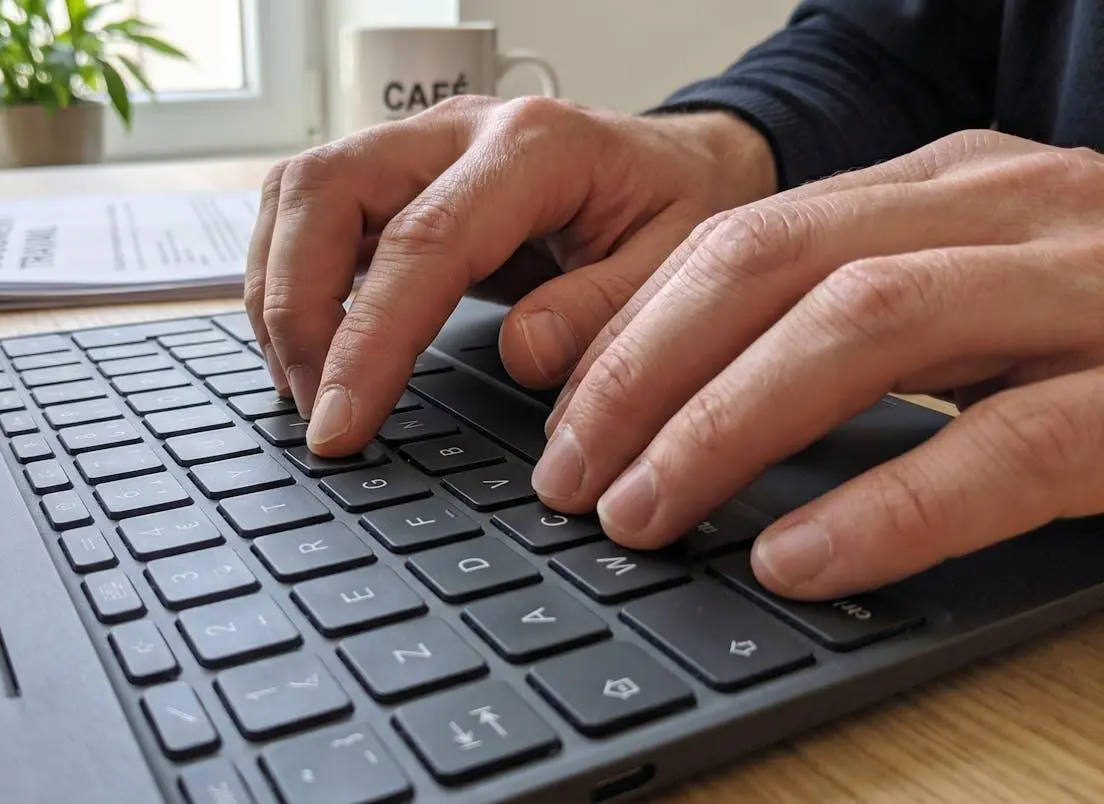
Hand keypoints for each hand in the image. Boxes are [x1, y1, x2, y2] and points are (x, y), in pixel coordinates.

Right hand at [244, 96, 775, 454]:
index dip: (366, 340)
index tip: (339, 424)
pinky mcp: (394, 176)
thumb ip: (608, 312)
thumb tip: (522, 354)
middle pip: (324, 190)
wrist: (676, 166)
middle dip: (295, 308)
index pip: (422, 242)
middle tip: (313, 408)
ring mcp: (416, 148)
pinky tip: (311, 346)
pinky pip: (308, 211)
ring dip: (280, 294)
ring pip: (297, 193)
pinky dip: (290, 280)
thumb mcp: (681, 266)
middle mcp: (458, 132)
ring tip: (306, 386)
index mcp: (534, 147)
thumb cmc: (675, 210)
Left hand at [535, 129, 1103, 599]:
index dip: (634, 329)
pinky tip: (798, 558)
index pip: (746, 239)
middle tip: (569, 478)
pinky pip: (1009, 443)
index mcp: (949, 187)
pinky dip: (890, 504)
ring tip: (642, 514)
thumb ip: (853, 317)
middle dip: (645, 375)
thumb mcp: (973, 289)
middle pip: (774, 267)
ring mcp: (1091, 289)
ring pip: (865, 327)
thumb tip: (678, 407)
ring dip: (725, 427)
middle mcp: (1010, 211)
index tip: (560, 414)